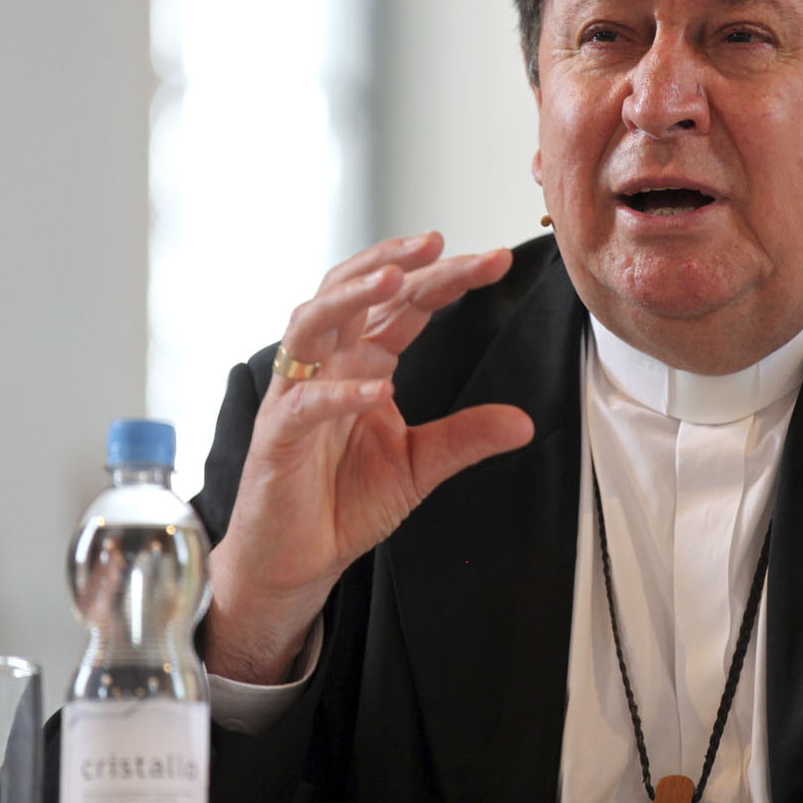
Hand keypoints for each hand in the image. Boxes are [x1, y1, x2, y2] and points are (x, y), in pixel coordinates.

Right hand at [203, 232, 534, 683]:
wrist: (296, 559)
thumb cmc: (344, 502)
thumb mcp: (421, 465)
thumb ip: (466, 437)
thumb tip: (523, 422)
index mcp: (365, 360)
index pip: (407, 304)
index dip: (448, 277)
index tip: (496, 261)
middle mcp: (330, 363)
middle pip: (360, 292)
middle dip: (399, 261)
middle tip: (442, 243)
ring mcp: (299, 393)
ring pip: (315, 320)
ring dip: (355, 295)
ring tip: (396, 278)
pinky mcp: (278, 433)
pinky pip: (307, 402)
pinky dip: (341, 391)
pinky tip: (377, 388)